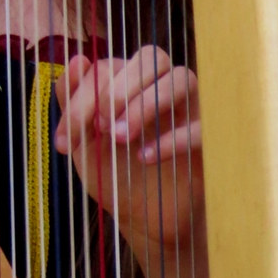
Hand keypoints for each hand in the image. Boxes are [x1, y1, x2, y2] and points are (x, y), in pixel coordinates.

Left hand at [53, 46, 202, 252]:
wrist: (143, 220)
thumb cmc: (113, 173)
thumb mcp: (84, 142)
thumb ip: (73, 102)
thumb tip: (78, 59)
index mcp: (128, 80)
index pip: (108, 66)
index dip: (83, 97)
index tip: (66, 139)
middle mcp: (161, 84)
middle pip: (151, 57)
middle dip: (120, 89)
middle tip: (101, 127)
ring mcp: (190, 105)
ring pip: (181, 77)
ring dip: (147, 103)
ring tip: (121, 138)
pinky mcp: (212, 134)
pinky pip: (202, 122)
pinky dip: (174, 136)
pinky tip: (146, 158)